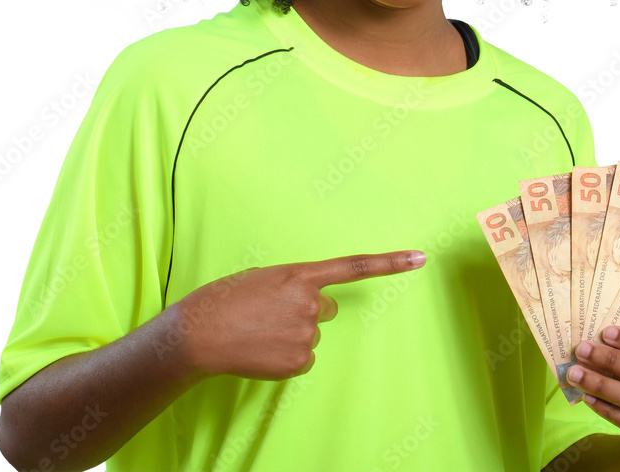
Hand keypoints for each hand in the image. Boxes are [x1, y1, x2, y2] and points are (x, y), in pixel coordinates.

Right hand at [172, 250, 426, 380]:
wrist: (198, 334)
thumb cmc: (225, 298)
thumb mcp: (264, 277)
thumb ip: (295, 284)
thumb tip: (313, 304)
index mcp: (301, 274)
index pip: (356, 266)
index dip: (391, 263)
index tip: (421, 257)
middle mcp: (311, 302)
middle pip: (325, 309)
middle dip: (304, 311)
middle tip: (270, 313)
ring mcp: (306, 333)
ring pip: (310, 335)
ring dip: (290, 334)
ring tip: (258, 331)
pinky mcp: (298, 361)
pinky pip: (302, 358)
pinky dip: (285, 356)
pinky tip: (261, 350)